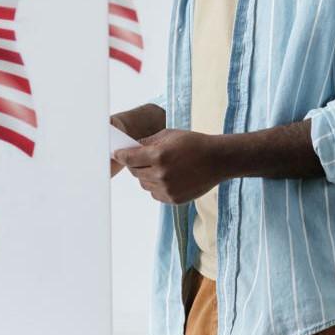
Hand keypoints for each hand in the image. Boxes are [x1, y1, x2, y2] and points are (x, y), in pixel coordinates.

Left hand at [112, 129, 226, 203]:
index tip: (116, 154)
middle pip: (135, 172)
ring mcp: (166, 188)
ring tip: (164, 168)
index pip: (129, 158)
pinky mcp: (172, 199)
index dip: (121, 155)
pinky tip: (170, 177)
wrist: (218, 160)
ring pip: (144, 184)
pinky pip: (154, 193)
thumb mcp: (170, 135)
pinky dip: (157, 186)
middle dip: (137, 164)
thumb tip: (131, 147)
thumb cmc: (195, 144)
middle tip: (147, 158)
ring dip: (147, 176)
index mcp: (159, 155)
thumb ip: (148, 142)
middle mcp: (160, 174)